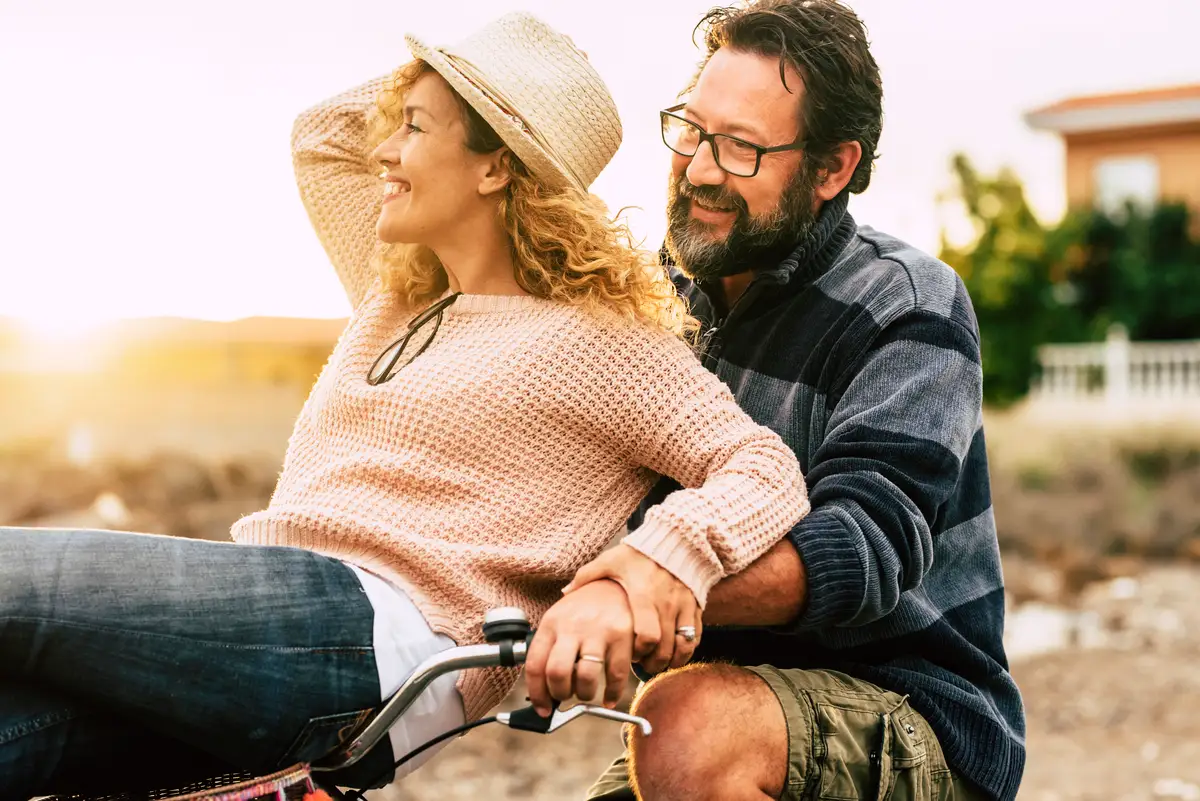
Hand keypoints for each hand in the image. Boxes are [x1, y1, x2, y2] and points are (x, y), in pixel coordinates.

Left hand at [524, 579, 634, 716]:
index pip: (535, 665)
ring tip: (585, 691)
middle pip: (557, 673)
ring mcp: (598, 631)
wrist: (616, 583)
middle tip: (564, 697)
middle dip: (559, 695)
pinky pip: (616, 676)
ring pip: (585, 678)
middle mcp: (572, 627)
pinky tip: (608, 697)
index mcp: (551, 623)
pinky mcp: (622, 636)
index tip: (542, 709)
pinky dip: (611, 695)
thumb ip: (551, 649)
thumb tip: (544, 689)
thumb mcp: (560, 619)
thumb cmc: (585, 607)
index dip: (537, 694)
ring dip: (584, 694)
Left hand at [563, 544, 700, 674]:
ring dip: (670, 660)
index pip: (647, 636)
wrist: (675, 540)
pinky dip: (686, 650)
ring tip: (657, 664)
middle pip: (664, 647)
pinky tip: (675, 654)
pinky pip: (695, 636)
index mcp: (643, 596)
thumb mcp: (611, 561)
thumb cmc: (638, 553)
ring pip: (682, 645)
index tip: (630, 656)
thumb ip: (588, 576)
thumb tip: (564, 593)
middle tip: (642, 666)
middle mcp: (666, 604)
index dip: (639, 652)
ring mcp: (683, 606)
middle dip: (653, 663)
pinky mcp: (695, 606)